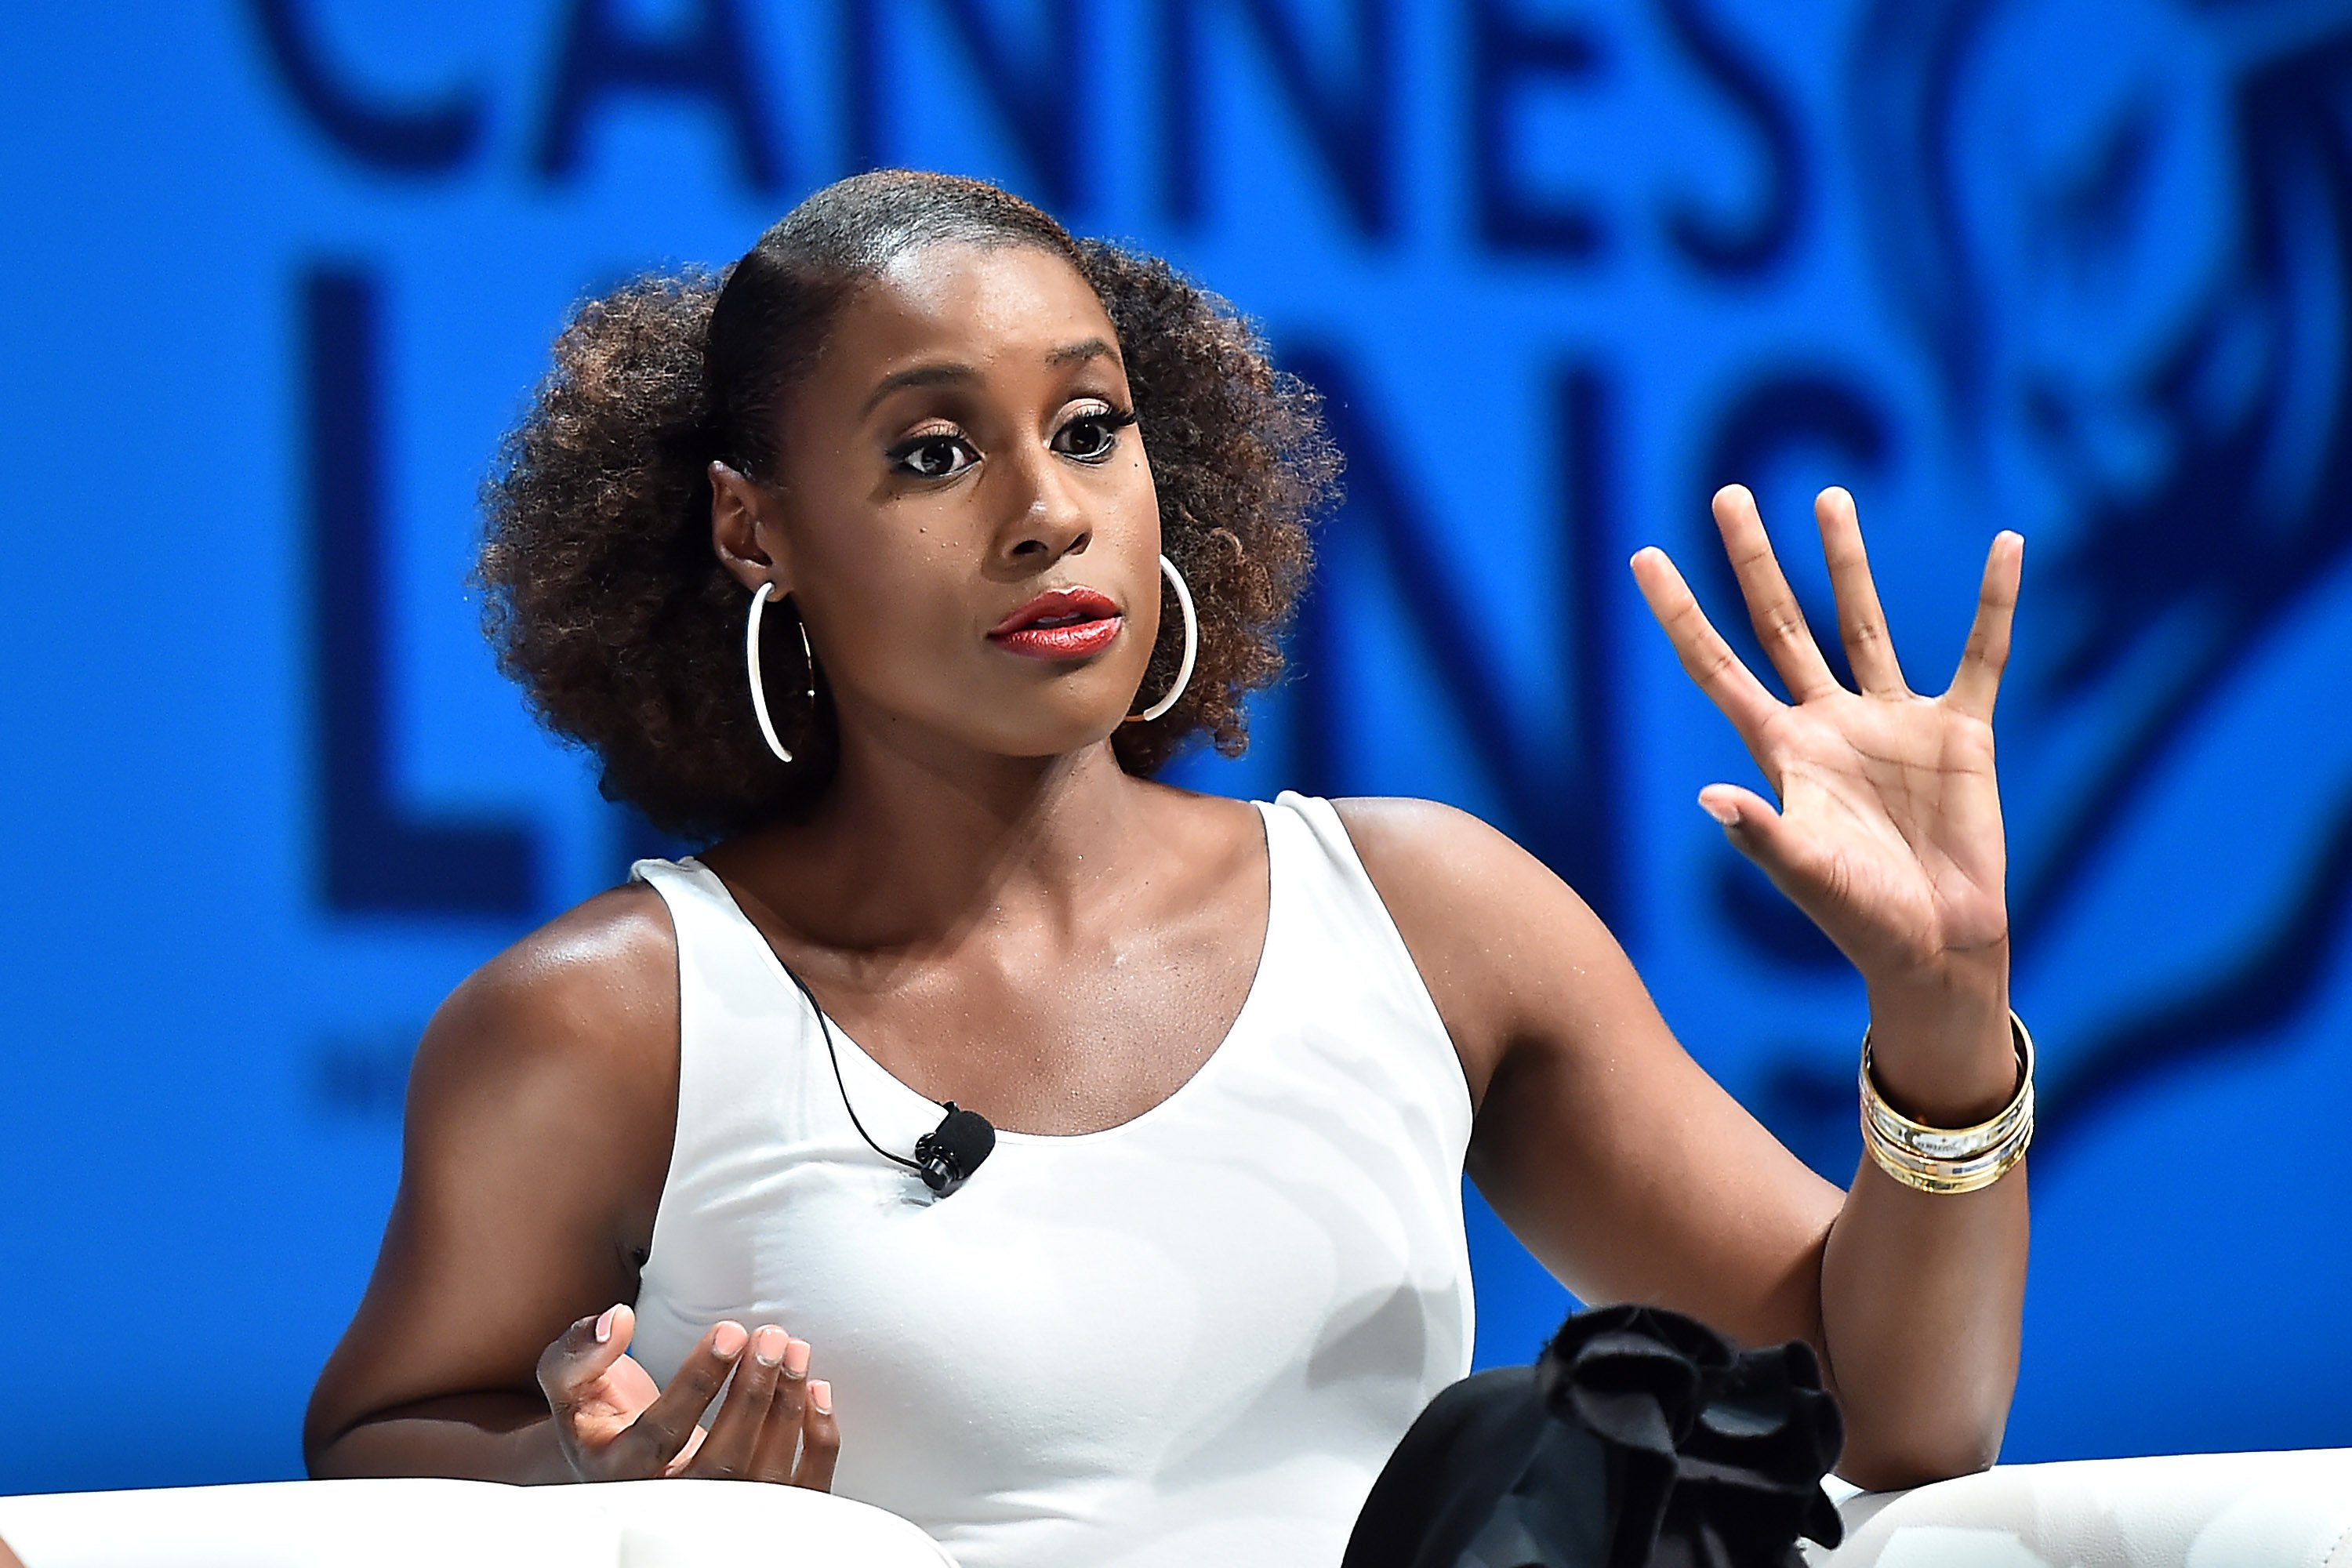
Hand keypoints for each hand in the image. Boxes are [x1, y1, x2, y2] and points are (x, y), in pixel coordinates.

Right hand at [537, 1303, 839, 1486]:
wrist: (617, 1462)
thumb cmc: (600, 1418)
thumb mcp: (571, 1385)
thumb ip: (579, 1352)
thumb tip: (616, 1321)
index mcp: (619, 1474)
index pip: (663, 1435)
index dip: (699, 1382)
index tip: (729, 1331)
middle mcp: (668, 1505)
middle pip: (720, 1465)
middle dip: (752, 1394)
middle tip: (771, 1336)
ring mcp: (716, 1515)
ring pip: (763, 1482)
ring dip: (787, 1412)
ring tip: (794, 1350)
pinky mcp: (757, 1510)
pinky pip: (799, 1493)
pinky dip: (818, 1445)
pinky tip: (816, 1391)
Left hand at [1632, 485, 2021, 997]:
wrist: (1935, 948)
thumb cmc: (1860, 918)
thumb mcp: (1804, 873)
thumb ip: (1760, 834)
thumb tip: (1709, 795)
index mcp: (1781, 750)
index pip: (1716, 665)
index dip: (1679, 613)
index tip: (1643, 556)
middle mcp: (1829, 722)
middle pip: (1780, 622)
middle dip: (1751, 560)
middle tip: (1726, 493)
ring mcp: (1893, 722)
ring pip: (1863, 621)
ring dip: (1845, 559)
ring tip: (1826, 496)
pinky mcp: (1961, 732)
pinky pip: (1983, 654)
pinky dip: (1996, 603)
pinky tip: (2006, 547)